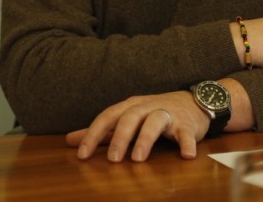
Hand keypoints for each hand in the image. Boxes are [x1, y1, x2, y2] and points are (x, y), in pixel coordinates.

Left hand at [65, 90, 209, 162]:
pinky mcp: (186, 124)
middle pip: (131, 117)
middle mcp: (147, 107)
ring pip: (155, 121)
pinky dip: (186, 143)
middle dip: (120, 137)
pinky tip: (186, 156)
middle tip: (112, 159)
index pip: (108, 116)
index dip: (93, 134)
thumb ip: (101, 131)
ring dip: (146, 138)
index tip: (81, 155)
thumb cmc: (155, 112)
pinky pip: (186, 133)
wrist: (193, 102)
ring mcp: (168, 114)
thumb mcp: (127, 117)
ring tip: (138, 158)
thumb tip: (69, 140)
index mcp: (130, 106)